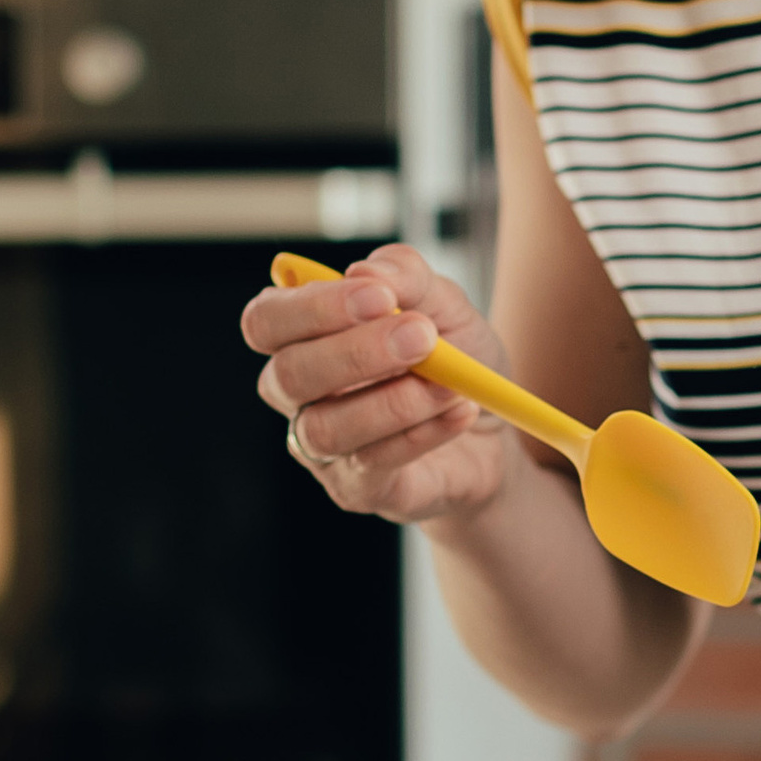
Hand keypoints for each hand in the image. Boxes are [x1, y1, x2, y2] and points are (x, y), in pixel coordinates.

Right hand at [241, 246, 513, 530]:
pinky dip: (423, 433)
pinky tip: (460, 411)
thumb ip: (408, 277)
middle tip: (423, 335)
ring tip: (452, 383)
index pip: (266, 321)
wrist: (493, 428)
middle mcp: (297, 394)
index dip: (312, 307)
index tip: (379, 295)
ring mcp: (320, 448)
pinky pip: (373, 463)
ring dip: (396, 401)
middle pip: (288, 375)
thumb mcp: (444, 304)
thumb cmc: (453, 359)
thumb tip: (367, 270)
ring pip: (327, 428)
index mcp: (302, 337)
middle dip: (355, 352)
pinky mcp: (356, 490)